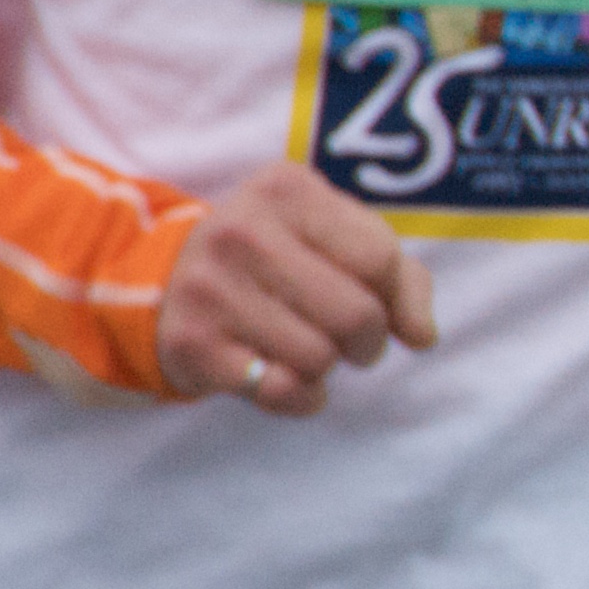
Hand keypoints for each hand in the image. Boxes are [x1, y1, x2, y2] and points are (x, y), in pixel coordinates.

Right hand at [158, 164, 436, 414]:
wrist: (166, 282)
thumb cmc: (279, 258)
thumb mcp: (338, 241)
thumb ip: (401, 278)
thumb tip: (422, 336)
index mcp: (287, 190)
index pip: (379, 259)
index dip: (392, 295)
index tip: (373, 301)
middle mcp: (242, 232)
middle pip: (356, 315)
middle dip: (368, 342)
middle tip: (349, 341)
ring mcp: (210, 288)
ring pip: (319, 358)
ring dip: (327, 369)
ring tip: (305, 350)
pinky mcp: (192, 343)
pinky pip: (280, 391)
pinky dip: (300, 398)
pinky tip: (286, 380)